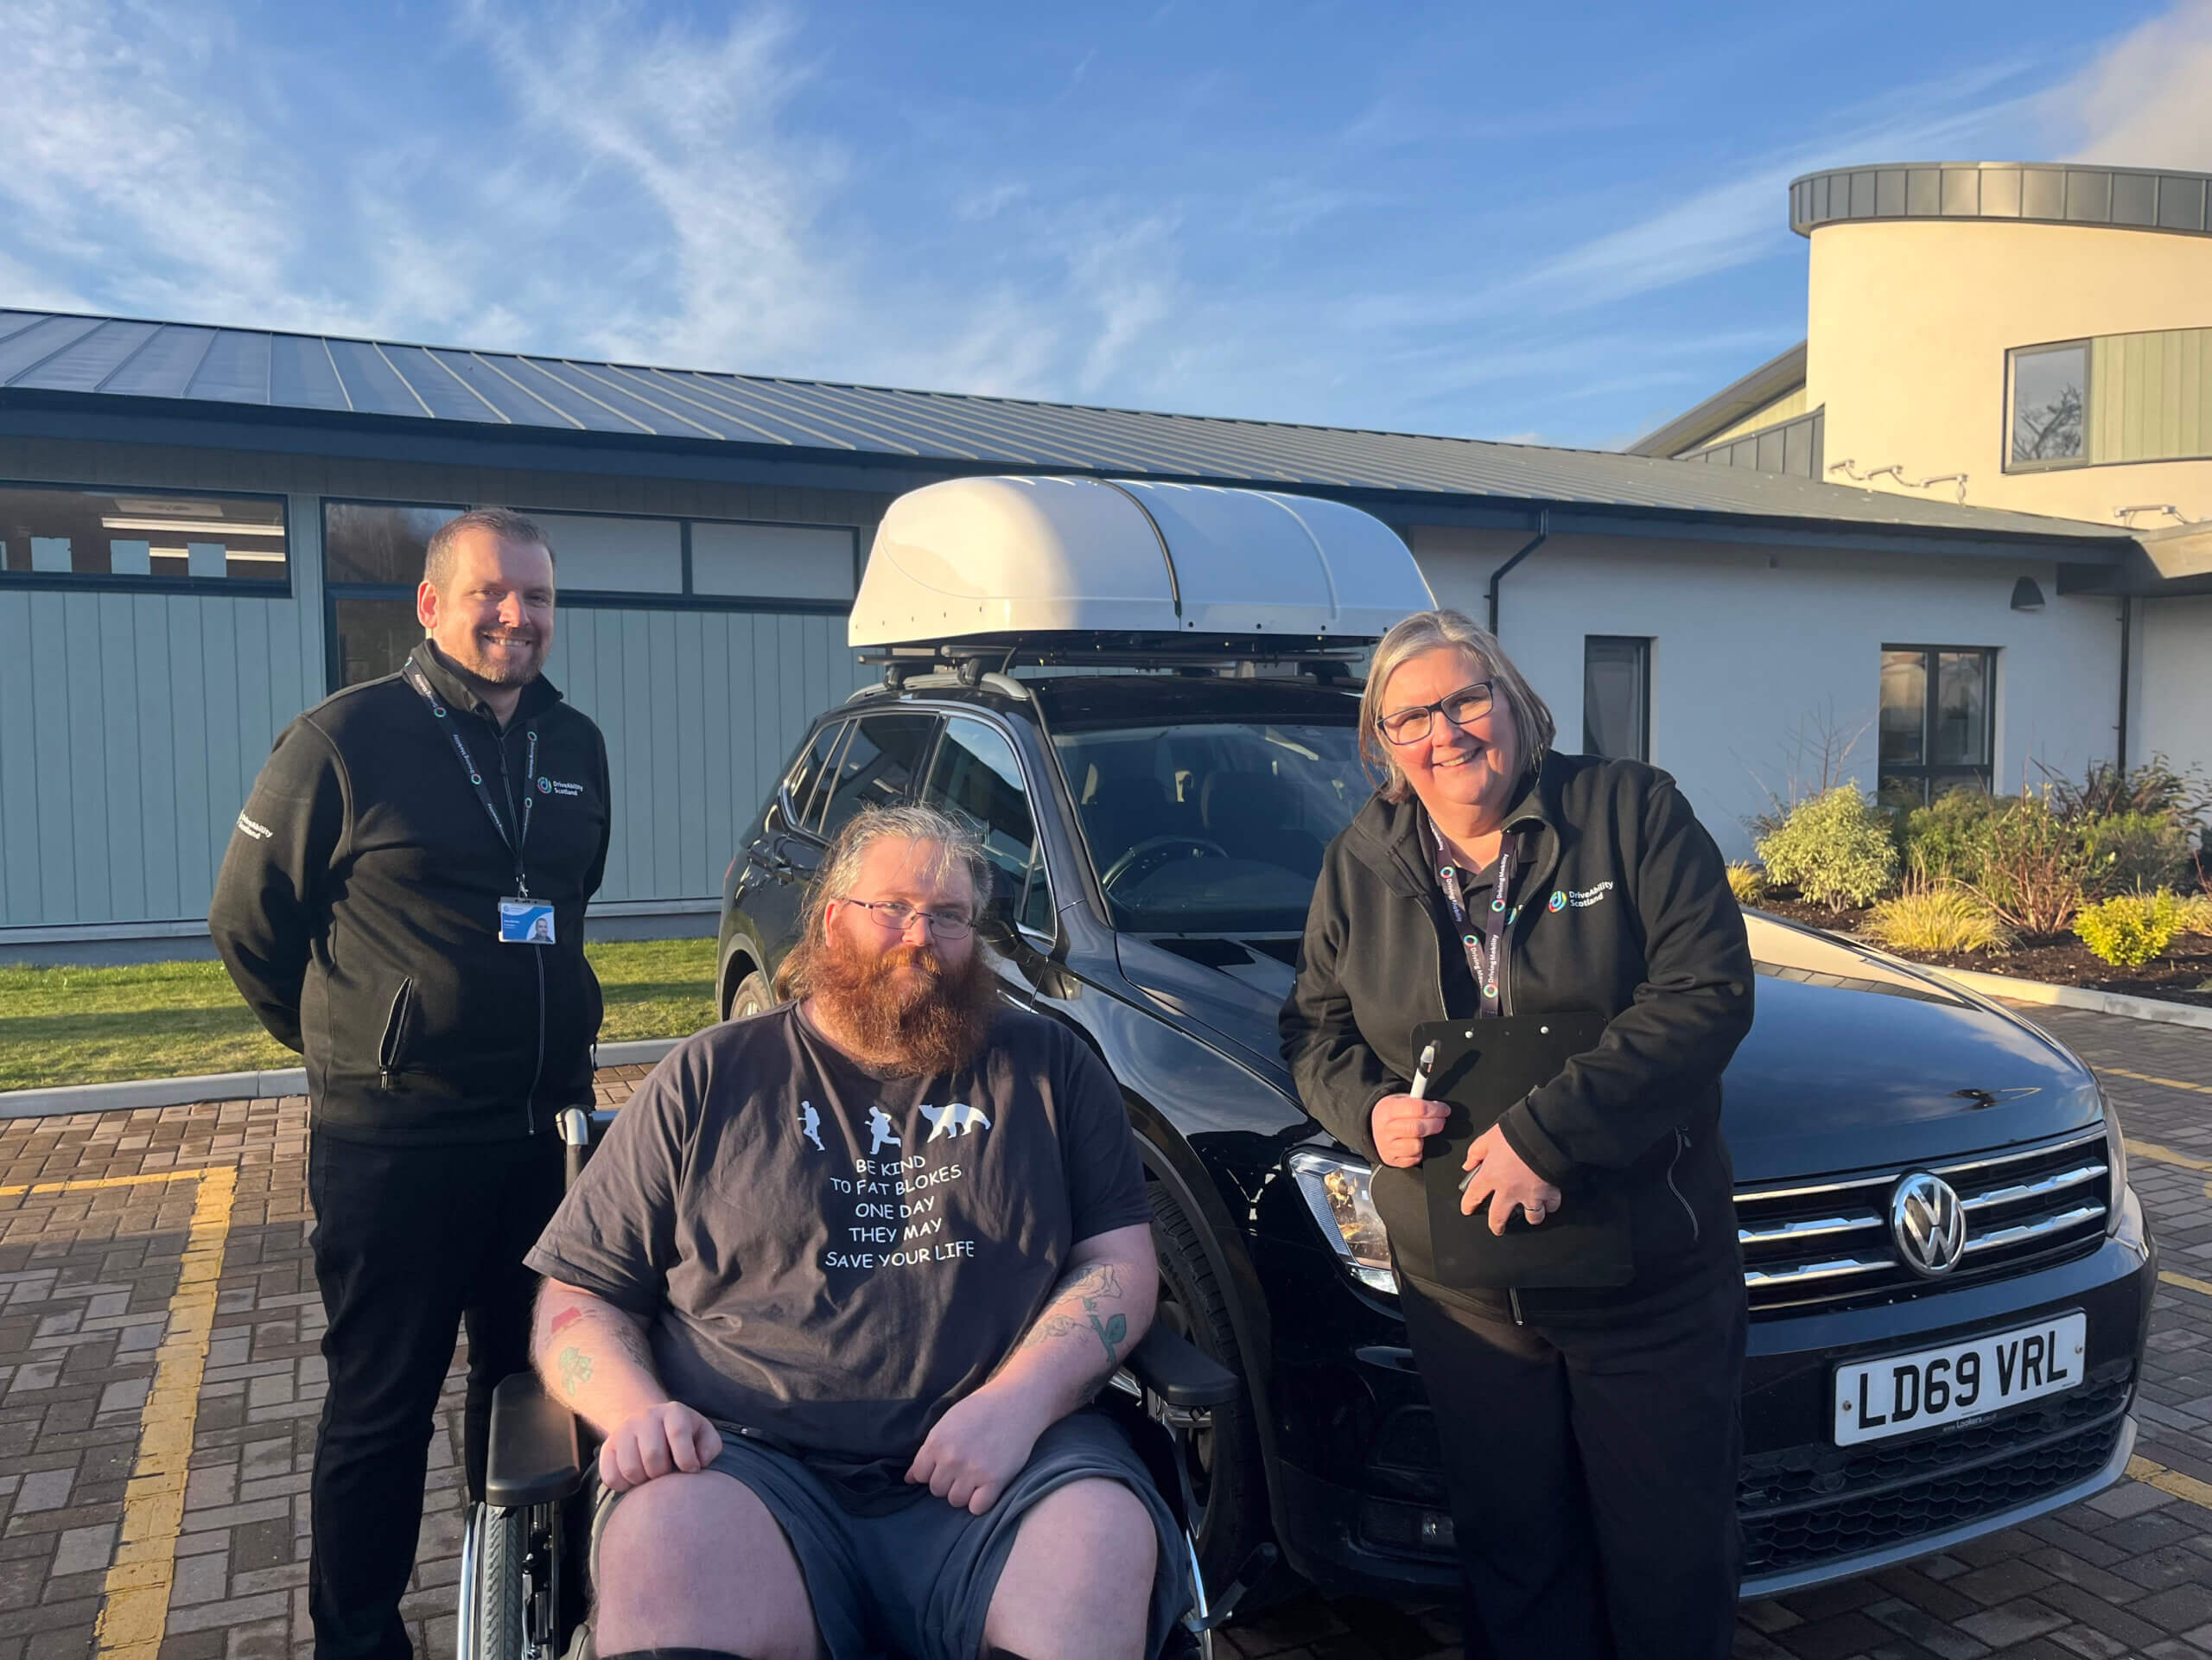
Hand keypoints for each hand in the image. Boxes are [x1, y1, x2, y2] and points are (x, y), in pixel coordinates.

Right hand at [597, 1401, 723, 1492]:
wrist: (647, 1422)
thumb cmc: (682, 1434)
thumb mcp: (702, 1433)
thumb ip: (709, 1446)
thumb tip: (700, 1462)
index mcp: (673, 1412)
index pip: (678, 1433)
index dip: (686, 1458)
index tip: (691, 1469)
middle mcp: (645, 1417)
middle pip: (652, 1456)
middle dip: (664, 1473)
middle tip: (668, 1474)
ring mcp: (623, 1431)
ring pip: (630, 1469)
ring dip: (644, 1482)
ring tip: (652, 1477)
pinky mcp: (607, 1448)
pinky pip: (611, 1477)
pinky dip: (624, 1486)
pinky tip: (635, 1480)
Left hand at [907, 1388, 1045, 1513]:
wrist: (1017, 1402)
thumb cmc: (982, 1409)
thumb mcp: (947, 1422)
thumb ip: (928, 1450)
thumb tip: (909, 1479)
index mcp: (937, 1442)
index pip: (920, 1475)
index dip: (931, 1472)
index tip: (945, 1465)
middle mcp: (951, 1459)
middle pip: (937, 1490)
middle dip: (948, 1482)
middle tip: (964, 1467)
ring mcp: (973, 1471)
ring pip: (955, 1501)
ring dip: (963, 1492)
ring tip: (976, 1476)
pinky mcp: (995, 1480)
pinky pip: (977, 1508)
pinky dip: (980, 1501)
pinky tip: (986, 1487)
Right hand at [1371, 1092, 1448, 1168]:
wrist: (1374, 1129)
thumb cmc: (1392, 1114)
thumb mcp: (1399, 1101)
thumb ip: (1417, 1102)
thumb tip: (1438, 1107)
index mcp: (1387, 1110)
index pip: (1417, 1108)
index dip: (1435, 1109)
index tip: (1444, 1109)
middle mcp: (1386, 1129)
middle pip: (1418, 1128)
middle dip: (1435, 1124)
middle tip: (1441, 1121)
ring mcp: (1388, 1146)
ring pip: (1417, 1146)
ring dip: (1425, 1139)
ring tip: (1422, 1133)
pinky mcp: (1392, 1159)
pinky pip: (1414, 1159)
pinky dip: (1419, 1152)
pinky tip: (1415, 1143)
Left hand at [1460, 1123, 1563, 1233]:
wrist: (1543, 1134)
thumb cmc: (1516, 1133)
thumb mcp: (1488, 1137)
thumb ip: (1476, 1152)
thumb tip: (1468, 1164)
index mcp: (1491, 1176)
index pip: (1474, 1195)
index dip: (1469, 1204)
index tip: (1468, 1209)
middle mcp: (1509, 1190)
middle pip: (1499, 1217)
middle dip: (1497, 1226)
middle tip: (1498, 1228)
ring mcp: (1530, 1195)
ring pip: (1531, 1217)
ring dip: (1531, 1217)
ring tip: (1531, 1215)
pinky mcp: (1550, 1193)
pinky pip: (1551, 1206)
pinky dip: (1551, 1205)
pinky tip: (1549, 1203)